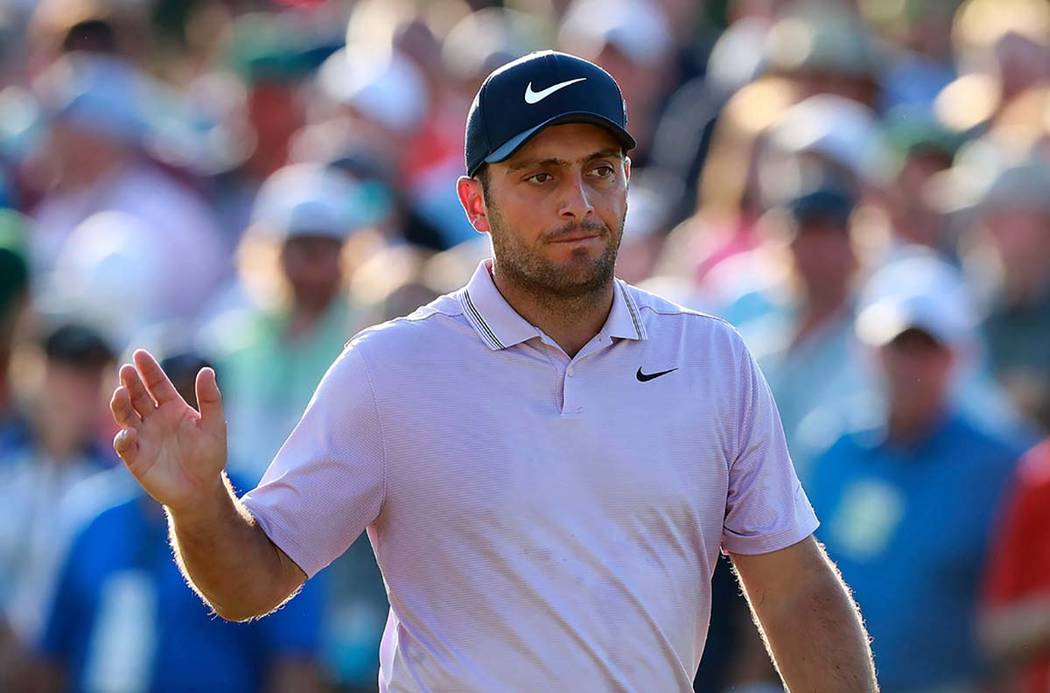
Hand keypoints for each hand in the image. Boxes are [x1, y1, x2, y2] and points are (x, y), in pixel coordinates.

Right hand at [110, 350, 226, 512]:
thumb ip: (210, 399)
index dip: (148, 369)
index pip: (156, 383)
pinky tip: (128, 432)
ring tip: (120, 394)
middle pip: (137, 396)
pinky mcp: (135, 458)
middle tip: (127, 370)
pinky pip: (125, 445)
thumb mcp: (214, 425)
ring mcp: (142, 436)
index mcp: (172, 407)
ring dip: (120, 405)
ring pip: (125, 416)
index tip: (139, 354)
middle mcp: (153, 418)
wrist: (202, 489)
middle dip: (131, 383)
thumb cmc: (209, 455)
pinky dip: (124, 438)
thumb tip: (207, 370)